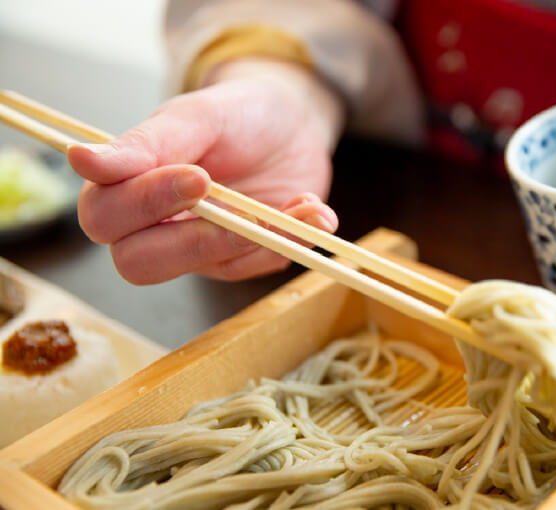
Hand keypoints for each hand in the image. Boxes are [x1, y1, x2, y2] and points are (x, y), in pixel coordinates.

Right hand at [68, 58, 343, 283]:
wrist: (292, 123)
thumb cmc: (236, 114)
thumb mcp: (195, 117)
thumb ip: (144, 143)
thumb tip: (80, 159)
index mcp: (125, 188)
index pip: (106, 219)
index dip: (147, 205)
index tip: (199, 175)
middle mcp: (155, 228)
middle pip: (140, 264)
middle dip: (201, 239)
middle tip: (248, 209)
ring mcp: (201, 249)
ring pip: (211, 268)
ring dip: (262, 238)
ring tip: (303, 203)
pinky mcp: (244, 258)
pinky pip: (259, 264)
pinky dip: (292, 238)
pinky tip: (312, 208)